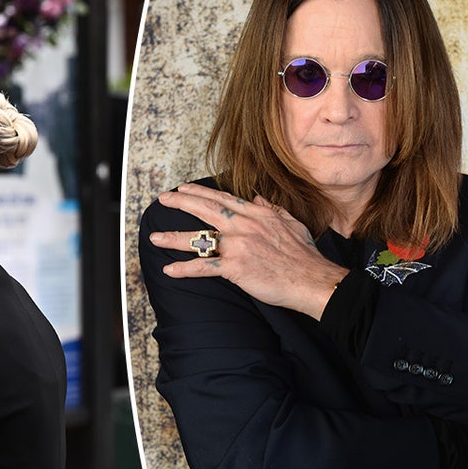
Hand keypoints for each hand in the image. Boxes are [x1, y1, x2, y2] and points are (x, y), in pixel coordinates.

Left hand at [149, 183, 348, 319]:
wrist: (312, 279)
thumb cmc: (304, 255)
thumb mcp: (291, 223)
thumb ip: (271, 210)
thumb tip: (257, 199)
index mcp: (256, 215)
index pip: (222, 199)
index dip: (200, 193)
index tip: (183, 188)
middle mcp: (243, 226)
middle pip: (205, 210)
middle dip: (180, 202)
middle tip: (162, 199)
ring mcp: (238, 246)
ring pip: (199, 238)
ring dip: (174, 238)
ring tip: (155, 237)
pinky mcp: (236, 268)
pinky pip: (204, 267)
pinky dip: (185, 269)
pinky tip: (169, 270)